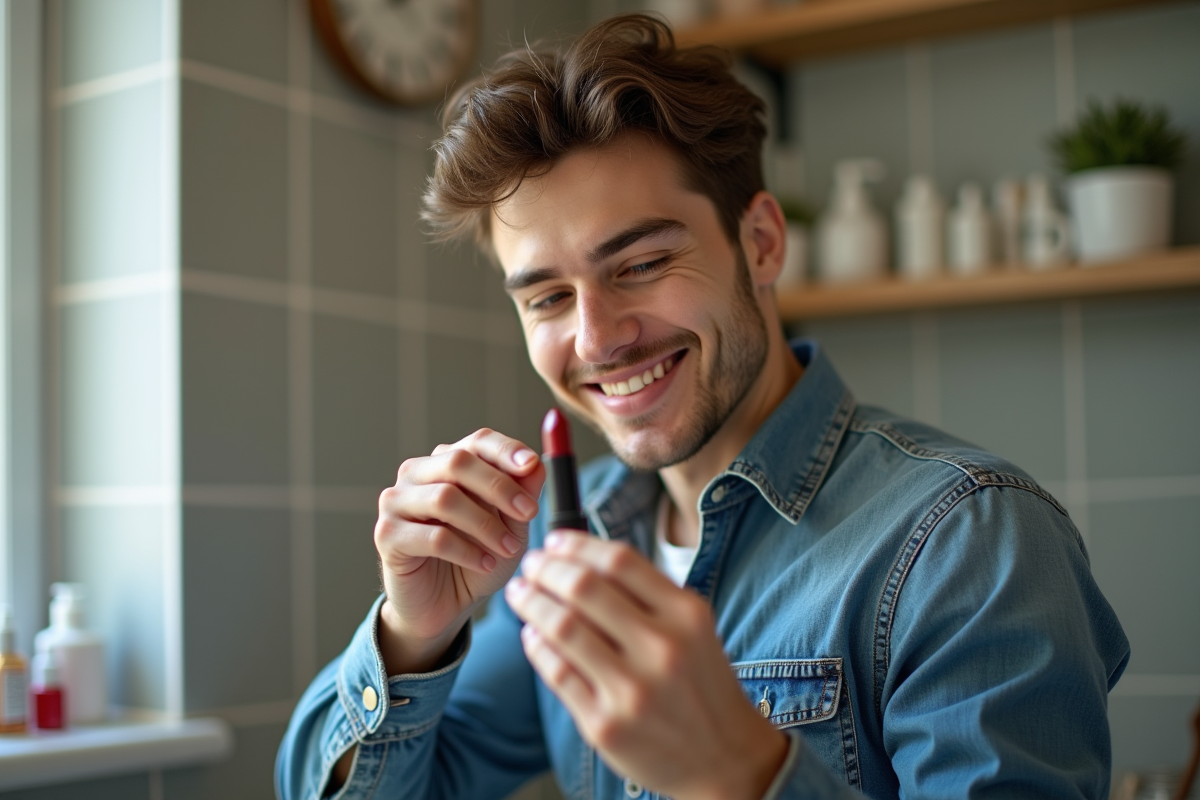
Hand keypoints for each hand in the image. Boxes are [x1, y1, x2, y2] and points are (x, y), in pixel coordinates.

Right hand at [374, 428, 545, 673]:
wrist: (445, 606)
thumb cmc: (478, 557)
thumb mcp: (510, 525)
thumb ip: (522, 493)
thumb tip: (536, 464)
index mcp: (447, 462)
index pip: (477, 441)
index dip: (505, 450)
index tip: (531, 465)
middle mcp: (417, 474)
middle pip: (458, 462)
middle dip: (499, 486)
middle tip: (529, 512)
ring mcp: (397, 502)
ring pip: (445, 498)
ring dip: (485, 525)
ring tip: (509, 548)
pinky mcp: (387, 535)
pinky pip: (433, 536)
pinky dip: (467, 551)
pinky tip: (485, 564)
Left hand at [505, 532, 787, 799]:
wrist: (725, 758)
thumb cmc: (701, 683)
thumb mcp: (693, 628)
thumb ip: (647, 593)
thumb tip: (579, 558)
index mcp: (686, 615)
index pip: (619, 560)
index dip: (577, 544)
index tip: (554, 541)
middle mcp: (662, 649)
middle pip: (583, 589)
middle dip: (546, 569)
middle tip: (530, 565)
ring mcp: (632, 690)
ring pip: (562, 628)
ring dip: (531, 603)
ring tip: (521, 594)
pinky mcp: (605, 726)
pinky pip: (556, 673)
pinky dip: (537, 646)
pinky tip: (532, 634)